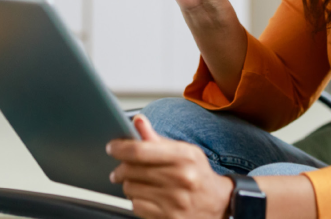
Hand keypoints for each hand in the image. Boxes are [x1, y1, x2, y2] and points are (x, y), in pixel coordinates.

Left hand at [107, 115, 233, 218]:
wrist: (218, 204)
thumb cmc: (198, 175)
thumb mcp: (185, 151)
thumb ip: (158, 138)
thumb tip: (138, 121)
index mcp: (185, 156)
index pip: (140, 150)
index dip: (120, 148)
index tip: (112, 147)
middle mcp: (181, 178)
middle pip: (132, 170)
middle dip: (120, 168)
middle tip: (120, 168)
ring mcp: (175, 200)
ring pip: (131, 189)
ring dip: (128, 184)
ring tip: (136, 182)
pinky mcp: (169, 218)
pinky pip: (137, 206)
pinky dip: (136, 200)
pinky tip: (146, 196)